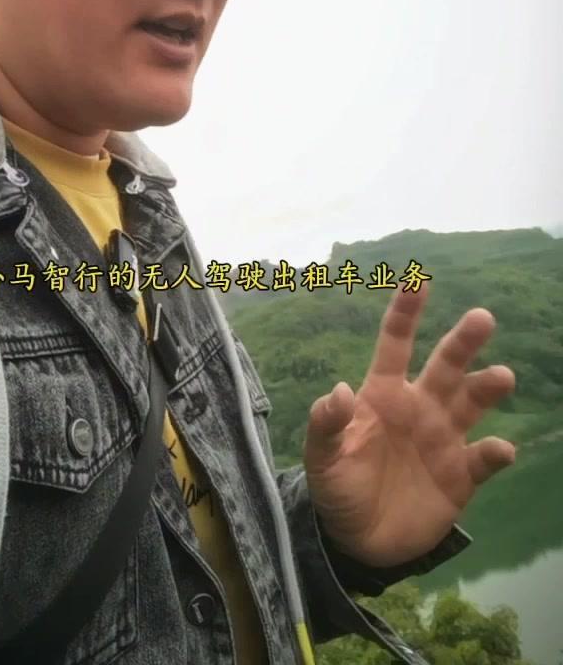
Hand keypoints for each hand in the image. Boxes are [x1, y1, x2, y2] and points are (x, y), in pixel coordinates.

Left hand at [303, 282, 515, 567]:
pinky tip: (500, 450)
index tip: (418, 282)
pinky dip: (494, 452)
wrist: (357, 541)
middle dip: (463, 341)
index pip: (395, 344)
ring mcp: (443, 439)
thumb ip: (326, 423)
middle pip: (445, 365)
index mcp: (383, 394)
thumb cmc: (337, 486)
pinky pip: (483, 458)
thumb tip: (339, 390)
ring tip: (502, 377)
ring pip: (472, 402)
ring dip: (487, 387)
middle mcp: (419, 407)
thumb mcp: (321, 457)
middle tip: (482, 317)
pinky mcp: (461, 476)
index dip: (406, 313)